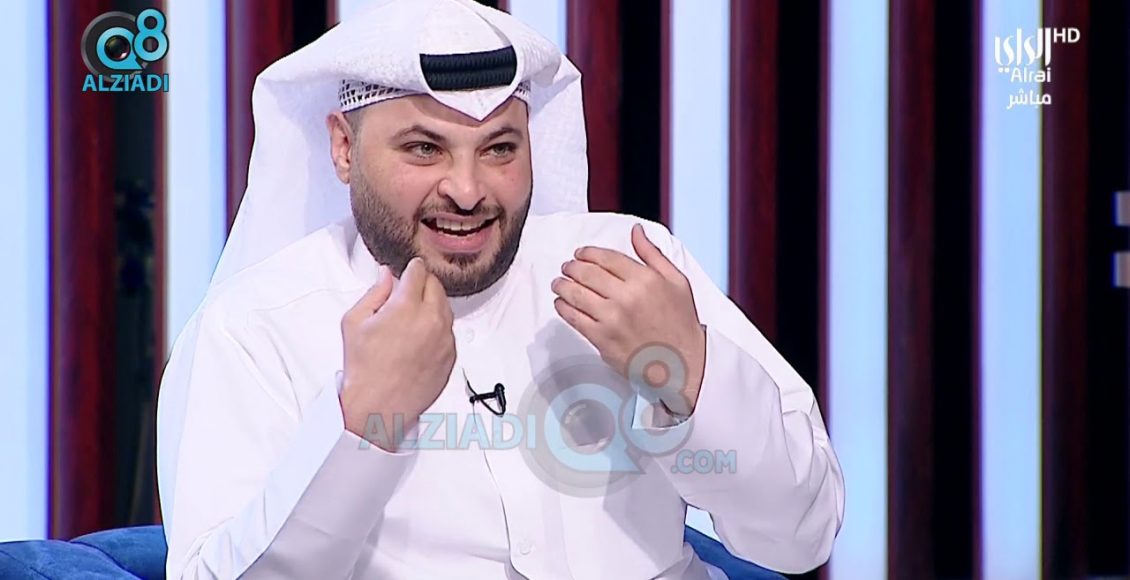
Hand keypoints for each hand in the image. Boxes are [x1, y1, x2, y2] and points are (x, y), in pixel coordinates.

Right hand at [340, 257, 455, 450]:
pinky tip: (419, 338)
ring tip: (411, 318)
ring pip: (446, 308)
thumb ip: (374, 292)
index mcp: (406, 306)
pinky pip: (449, 332)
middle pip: (436, 286)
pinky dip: (438, 328)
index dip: (412, 268)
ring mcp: (444, 339)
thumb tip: (385, 275)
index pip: (418, 272)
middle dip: (423, 284)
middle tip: (408, 293)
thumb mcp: (355, 322)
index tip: (410, 269)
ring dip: (432, 305)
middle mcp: (431, 320)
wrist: (378, 405)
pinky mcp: (451, 356)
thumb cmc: (364, 369)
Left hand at [551, 224, 705, 414]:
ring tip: (559, 283)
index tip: (581, 254)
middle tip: (567, 267)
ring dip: (562, 285)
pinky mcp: (603, 339)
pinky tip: (561, 304)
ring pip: (576, 294)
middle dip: (572, 267)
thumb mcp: (676, 281)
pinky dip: (563, 308)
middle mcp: (626, 297)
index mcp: (645, 279)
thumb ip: (652, 254)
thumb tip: (637, 232)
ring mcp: (612, 319)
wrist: (682, 362)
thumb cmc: (680, 324)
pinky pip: (575, 319)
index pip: (606, 258)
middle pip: (587, 273)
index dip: (588, 253)